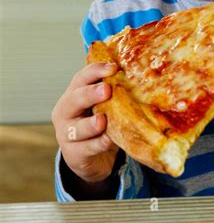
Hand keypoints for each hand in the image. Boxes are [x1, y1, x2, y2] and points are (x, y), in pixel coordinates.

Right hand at [51, 62, 120, 183]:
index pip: (81, 78)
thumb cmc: (98, 122)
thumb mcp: (103, 105)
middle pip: (74, 99)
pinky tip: (109, 140)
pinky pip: (86, 148)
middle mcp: (66, 112)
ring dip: (91, 124)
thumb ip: (113, 92)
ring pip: (77, 127)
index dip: (96, 71)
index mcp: (73, 94)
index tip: (114, 67)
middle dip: (90, 94)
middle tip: (107, 90)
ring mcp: (67, 134)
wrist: (89, 155)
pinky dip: (98, 144)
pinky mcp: (73, 153)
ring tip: (102, 120)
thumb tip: (139, 75)